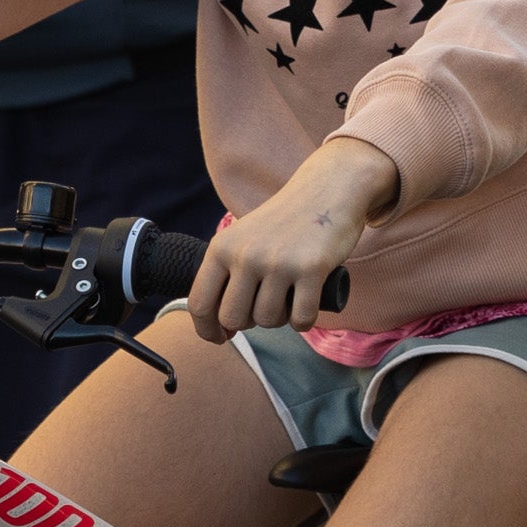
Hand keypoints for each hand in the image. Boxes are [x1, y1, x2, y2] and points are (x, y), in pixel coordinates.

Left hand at [188, 138, 396, 345]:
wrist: (327, 190)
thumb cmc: (283, 222)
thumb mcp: (242, 238)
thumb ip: (226, 272)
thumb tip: (218, 325)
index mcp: (221, 247)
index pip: (199, 304)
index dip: (207, 330)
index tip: (221, 337)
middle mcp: (246, 255)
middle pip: (233, 319)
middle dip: (248, 323)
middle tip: (263, 308)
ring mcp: (278, 262)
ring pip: (268, 321)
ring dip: (280, 319)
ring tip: (288, 298)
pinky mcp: (312, 269)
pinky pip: (301, 318)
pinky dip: (304, 321)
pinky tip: (306, 307)